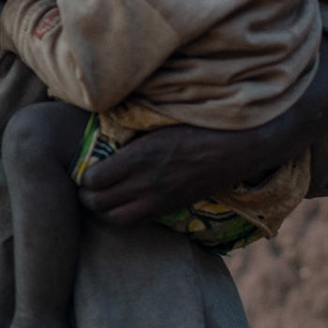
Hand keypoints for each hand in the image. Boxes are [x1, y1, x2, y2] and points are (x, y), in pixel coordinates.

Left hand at [76, 37, 327, 224]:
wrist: (248, 142)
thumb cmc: (207, 117)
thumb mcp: (166, 110)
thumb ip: (134, 114)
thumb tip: (102, 106)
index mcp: (146, 155)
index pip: (94, 179)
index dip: (80, 175)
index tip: (80, 161)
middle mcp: (151, 181)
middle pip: (98, 202)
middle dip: (86, 192)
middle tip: (85, 177)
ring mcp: (163, 197)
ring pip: (114, 217)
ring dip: (102, 206)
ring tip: (100, 190)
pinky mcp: (176, 204)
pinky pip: (137, 220)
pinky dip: (122, 214)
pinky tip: (122, 198)